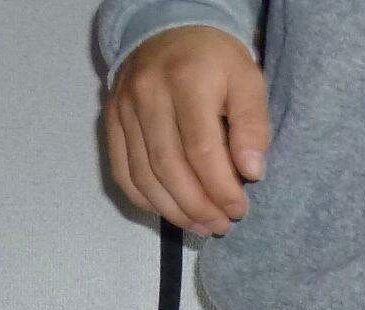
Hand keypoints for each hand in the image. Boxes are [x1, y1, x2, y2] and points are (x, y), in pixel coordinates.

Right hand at [104, 25, 269, 236]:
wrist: (168, 28)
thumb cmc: (214, 61)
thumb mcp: (247, 80)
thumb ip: (253, 125)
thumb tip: (252, 173)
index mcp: (186, 80)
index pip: (201, 150)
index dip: (220, 189)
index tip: (238, 209)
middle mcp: (148, 94)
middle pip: (169, 168)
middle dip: (198, 207)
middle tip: (221, 225)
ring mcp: (124, 108)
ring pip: (143, 176)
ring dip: (174, 211)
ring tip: (201, 226)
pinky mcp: (111, 120)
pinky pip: (122, 172)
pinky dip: (146, 201)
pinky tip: (171, 212)